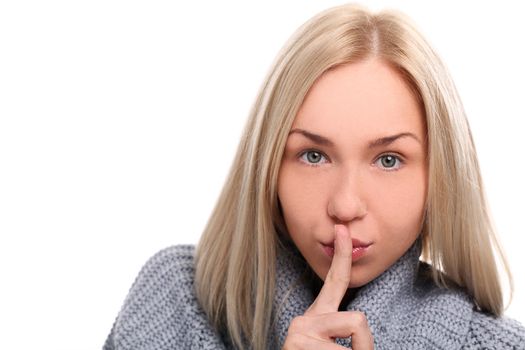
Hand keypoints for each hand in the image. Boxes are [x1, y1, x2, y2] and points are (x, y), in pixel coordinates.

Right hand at [282, 224, 373, 348]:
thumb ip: (342, 331)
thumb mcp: (330, 347)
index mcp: (316, 318)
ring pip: (355, 342)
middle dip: (365, 347)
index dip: (341, 256)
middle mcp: (305, 320)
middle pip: (358, 320)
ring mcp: (299, 334)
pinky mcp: (298, 346)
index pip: (334, 283)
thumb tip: (360, 324)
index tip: (344, 230)